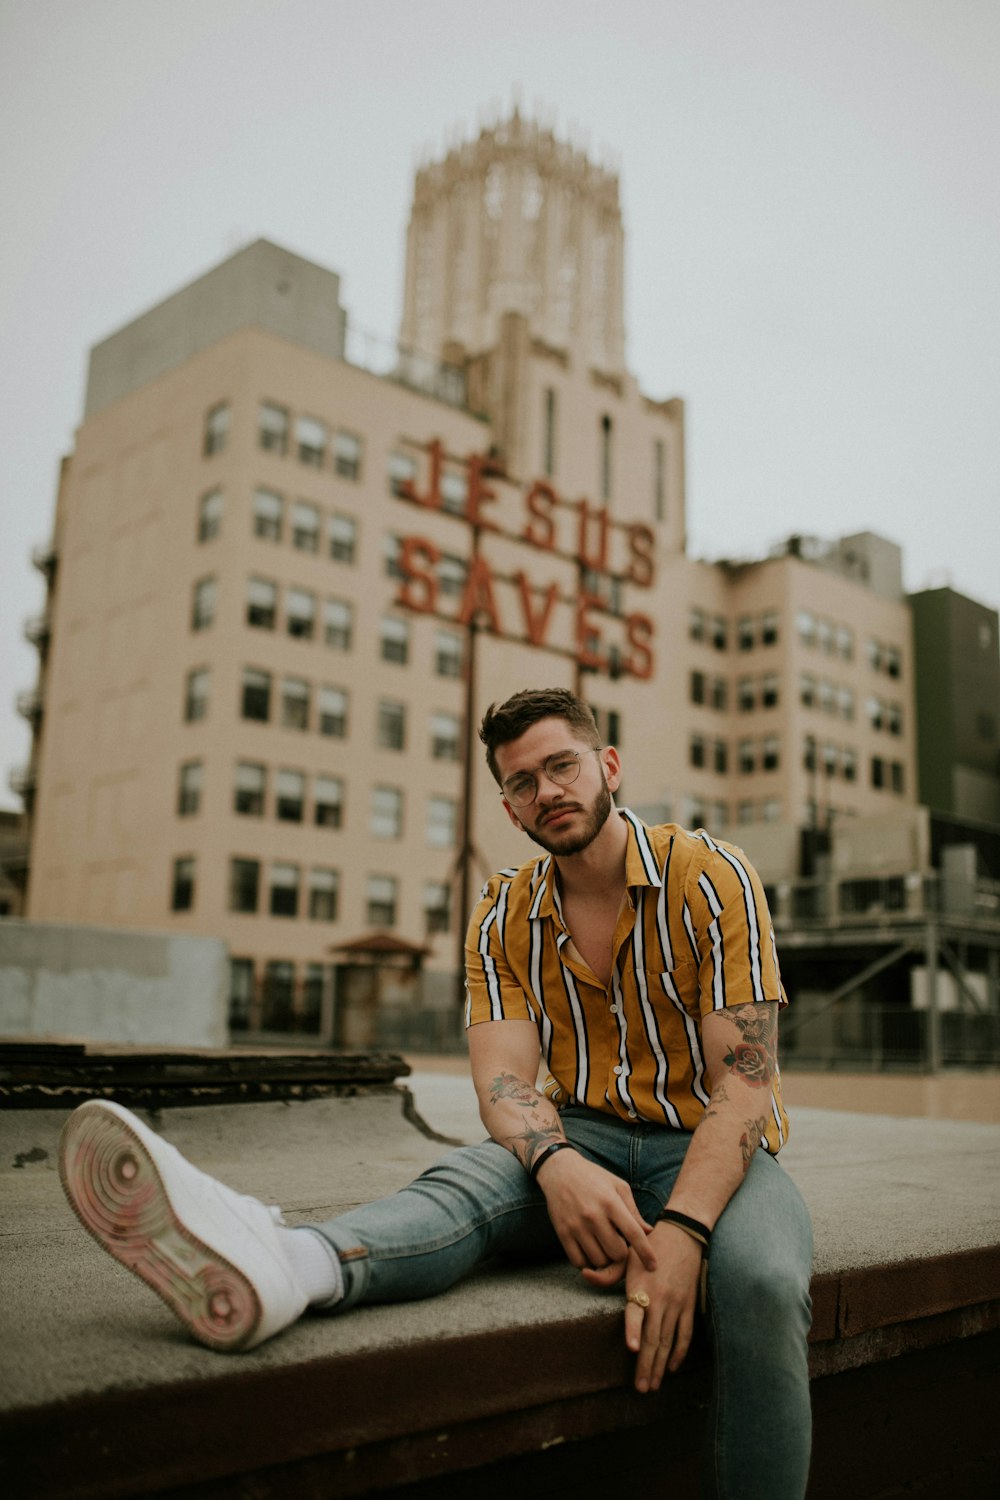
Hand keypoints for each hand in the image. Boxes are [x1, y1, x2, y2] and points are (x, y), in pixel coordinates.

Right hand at [535, 1149, 655, 1273]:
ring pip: (599, 1261)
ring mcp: (576, 1226)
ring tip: (603, 1245)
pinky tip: (589, 1250)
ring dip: (605, 1258)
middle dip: (622, 1253)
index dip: (646, 1253)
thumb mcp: (618, 1186)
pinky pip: (578, 1261)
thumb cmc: (594, 1177)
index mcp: (611, 1202)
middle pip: (617, 1253)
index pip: (633, 1233)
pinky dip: (587, 1262)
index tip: (653, 1266)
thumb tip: (649, 1232)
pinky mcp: (562, 1233)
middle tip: (618, 1243)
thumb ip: (633, 1211)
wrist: (560, 1171)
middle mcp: (593, 1216)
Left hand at [583, 1221, 702, 1391]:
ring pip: (668, 1340)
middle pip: (652, 1337)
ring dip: (660, 1365)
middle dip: (646, 1365)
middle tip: (641, 1389)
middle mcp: (659, 1298)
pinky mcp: (688, 1304)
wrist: (683, 1234)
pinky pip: (685, 1333)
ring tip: (653, 1385)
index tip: (631, 1349)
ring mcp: (676, 1303)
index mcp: (641, 1287)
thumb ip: (608, 1273)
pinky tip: (672, 1366)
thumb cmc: (650, 1246)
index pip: (636, 1312)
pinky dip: (679, 1351)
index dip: (633, 1330)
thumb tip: (585, 1274)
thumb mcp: (627, 1256)